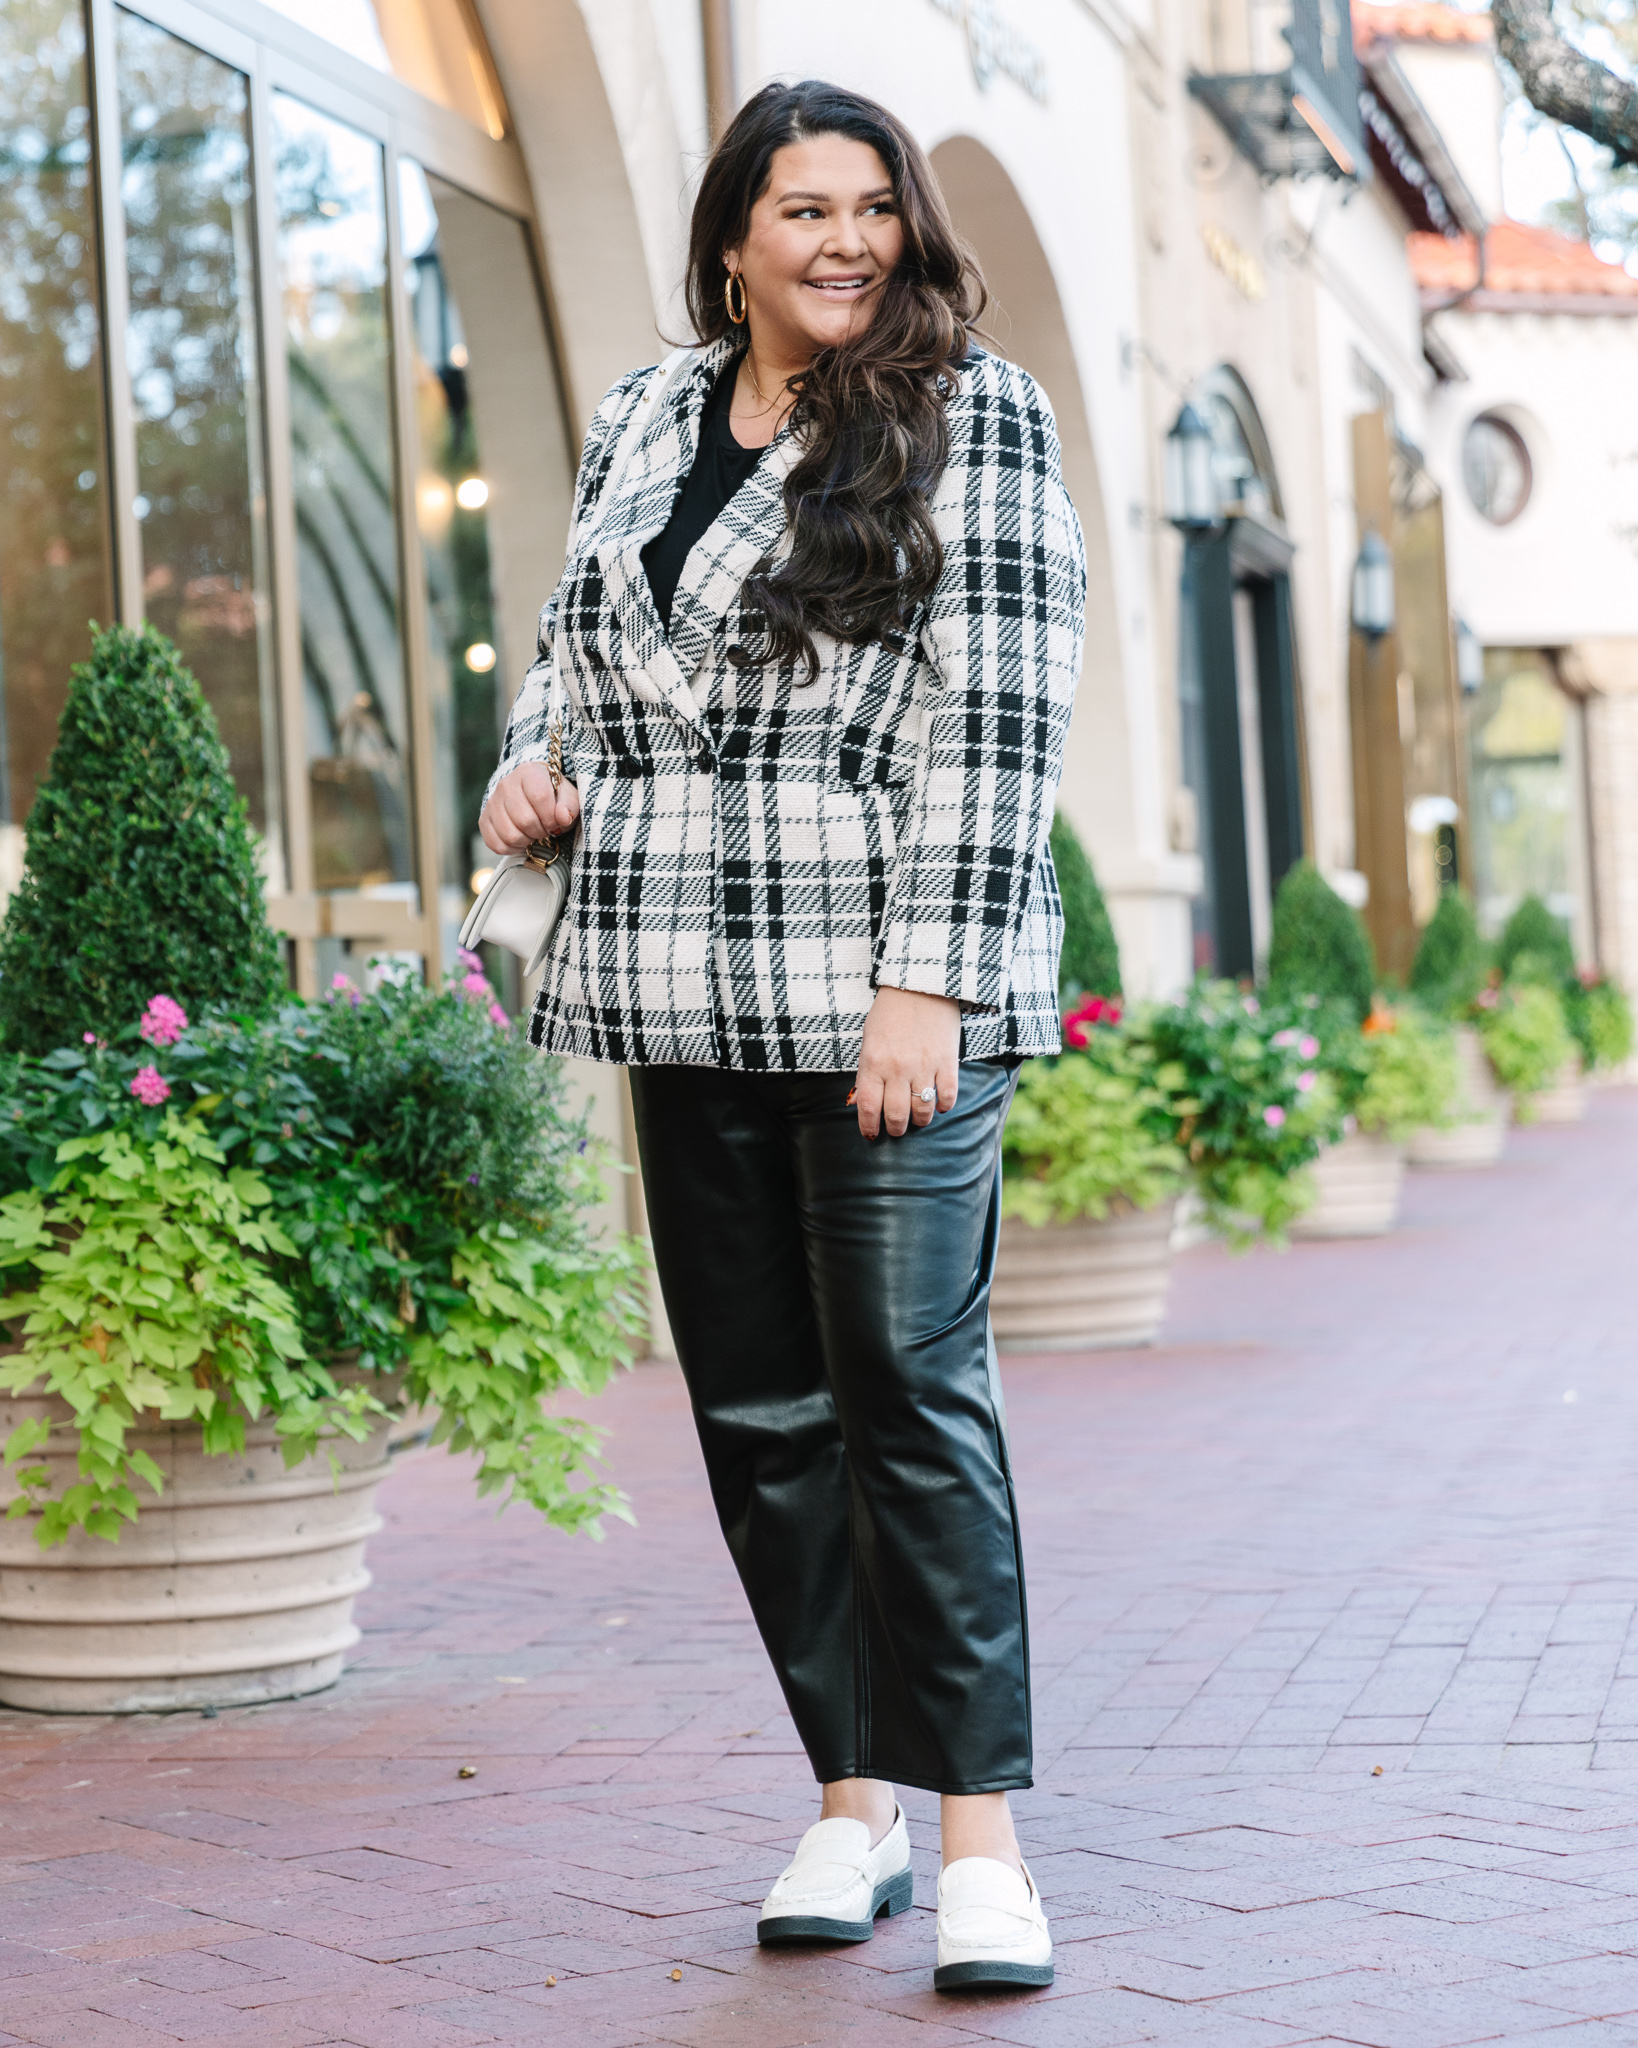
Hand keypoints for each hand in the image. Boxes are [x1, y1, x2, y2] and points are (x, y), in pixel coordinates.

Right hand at [479, 764, 580, 854]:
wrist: (531, 794)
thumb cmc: (552, 796)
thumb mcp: (567, 797)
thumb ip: (569, 806)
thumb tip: (563, 818)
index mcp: (528, 772)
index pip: (540, 797)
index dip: (551, 817)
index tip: (556, 822)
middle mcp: (506, 784)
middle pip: (524, 820)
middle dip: (540, 831)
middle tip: (544, 828)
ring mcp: (492, 802)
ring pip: (510, 835)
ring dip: (527, 840)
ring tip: (533, 832)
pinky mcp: (484, 819)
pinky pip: (496, 844)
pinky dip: (512, 848)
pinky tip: (520, 839)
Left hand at [854, 986, 959, 1139]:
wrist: (921, 985)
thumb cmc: (890, 1012)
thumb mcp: (869, 1039)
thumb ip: (868, 1070)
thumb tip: (865, 1100)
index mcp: (873, 1062)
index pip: (868, 1106)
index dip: (869, 1126)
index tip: (871, 1134)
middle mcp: (897, 1068)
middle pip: (896, 1115)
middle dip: (895, 1129)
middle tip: (897, 1129)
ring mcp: (924, 1066)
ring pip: (922, 1111)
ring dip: (920, 1121)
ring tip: (918, 1119)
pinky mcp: (947, 1061)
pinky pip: (947, 1096)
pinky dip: (943, 1106)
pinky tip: (939, 1104)